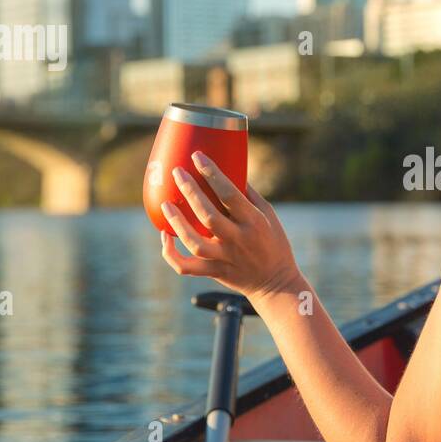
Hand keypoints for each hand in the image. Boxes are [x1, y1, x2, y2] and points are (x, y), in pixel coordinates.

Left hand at [159, 151, 301, 300]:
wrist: (276, 284)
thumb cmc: (275, 245)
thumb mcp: (270, 217)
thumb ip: (250, 196)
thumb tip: (231, 171)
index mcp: (254, 222)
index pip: (230, 194)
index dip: (212, 173)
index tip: (197, 157)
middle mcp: (239, 239)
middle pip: (208, 214)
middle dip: (190, 191)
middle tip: (177, 173)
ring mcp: (225, 257)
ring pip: (195, 242)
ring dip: (177, 222)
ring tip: (166, 205)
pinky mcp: (215, 271)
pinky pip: (187, 266)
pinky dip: (172, 254)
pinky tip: (164, 237)